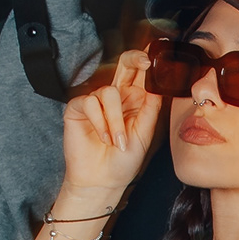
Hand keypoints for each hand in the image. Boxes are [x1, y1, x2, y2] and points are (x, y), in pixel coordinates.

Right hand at [54, 45, 163, 214]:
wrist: (102, 181)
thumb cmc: (124, 161)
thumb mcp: (145, 133)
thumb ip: (151, 106)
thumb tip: (160, 81)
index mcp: (135, 100)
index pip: (141, 74)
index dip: (148, 61)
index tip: (155, 58)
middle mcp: (116, 97)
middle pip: (123, 65)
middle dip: (134, 59)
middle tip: (144, 62)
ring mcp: (97, 101)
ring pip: (108, 91)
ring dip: (115, 119)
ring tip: (117, 141)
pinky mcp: (78, 108)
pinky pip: (90, 102)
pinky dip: (99, 121)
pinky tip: (103, 137)